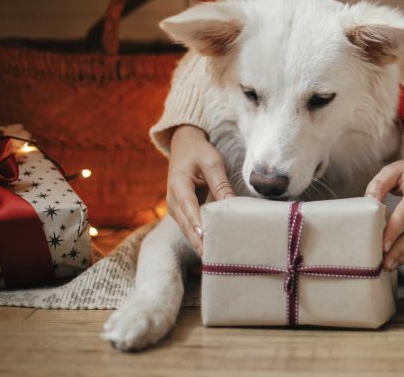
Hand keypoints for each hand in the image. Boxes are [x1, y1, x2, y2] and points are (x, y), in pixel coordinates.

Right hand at [166, 124, 234, 254]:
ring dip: (199, 243)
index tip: (206, 240)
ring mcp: (175, 207)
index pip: (189, 208)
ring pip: (187, 230)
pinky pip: (189, 227)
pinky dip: (199, 237)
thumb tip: (231, 205)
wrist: (184, 145)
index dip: (197, 224)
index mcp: (178, 184)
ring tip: (215, 259)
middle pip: (186, 225)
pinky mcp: (181, 211)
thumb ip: (221, 183)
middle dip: (199, 242)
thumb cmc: (199, 152)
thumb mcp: (212, 162)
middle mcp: (172, 199)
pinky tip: (211, 248)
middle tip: (215, 259)